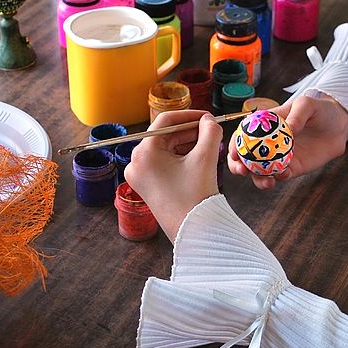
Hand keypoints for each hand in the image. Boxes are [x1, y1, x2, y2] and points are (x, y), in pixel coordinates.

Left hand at [124, 110, 221, 241]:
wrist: (193, 232)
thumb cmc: (195, 196)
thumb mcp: (205, 158)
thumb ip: (209, 132)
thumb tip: (209, 121)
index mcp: (143, 153)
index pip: (165, 122)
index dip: (189, 115)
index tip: (207, 116)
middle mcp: (136, 163)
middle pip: (165, 136)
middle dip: (190, 132)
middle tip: (211, 130)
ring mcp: (139, 176)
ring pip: (165, 149)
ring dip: (186, 144)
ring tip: (209, 145)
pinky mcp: (147, 186)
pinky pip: (163, 163)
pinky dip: (180, 158)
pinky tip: (199, 158)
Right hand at [228, 95, 347, 189]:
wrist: (338, 126)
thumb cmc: (319, 110)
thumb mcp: (308, 104)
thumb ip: (297, 113)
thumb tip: (290, 128)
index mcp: (264, 126)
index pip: (242, 136)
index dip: (234, 145)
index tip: (234, 154)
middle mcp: (267, 143)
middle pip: (246, 158)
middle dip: (239, 167)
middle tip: (243, 171)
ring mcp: (278, 157)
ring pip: (260, 172)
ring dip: (258, 178)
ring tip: (266, 181)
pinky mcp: (292, 168)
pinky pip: (281, 176)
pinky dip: (279, 177)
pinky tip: (284, 174)